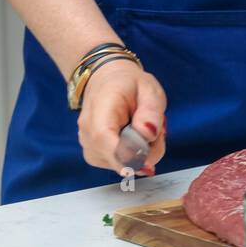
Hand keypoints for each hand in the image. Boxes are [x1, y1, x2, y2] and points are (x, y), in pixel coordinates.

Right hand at [76, 57, 167, 181]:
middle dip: (146, 151)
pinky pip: (120, 164)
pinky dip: (133, 155)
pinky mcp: (95, 157)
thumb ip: (151, 110)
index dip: (130, 155)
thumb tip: (148, 135)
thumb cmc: (127, 84)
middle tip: (157, 128)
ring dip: (141, 153)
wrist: (107, 81)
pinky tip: (135, 137)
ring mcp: (89, 147)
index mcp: (100, 110)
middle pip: (119, 159)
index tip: (151, 154)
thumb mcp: (148, 88)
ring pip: (122, 165)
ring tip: (144, 129)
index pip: (107, 142)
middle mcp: (88, 133)